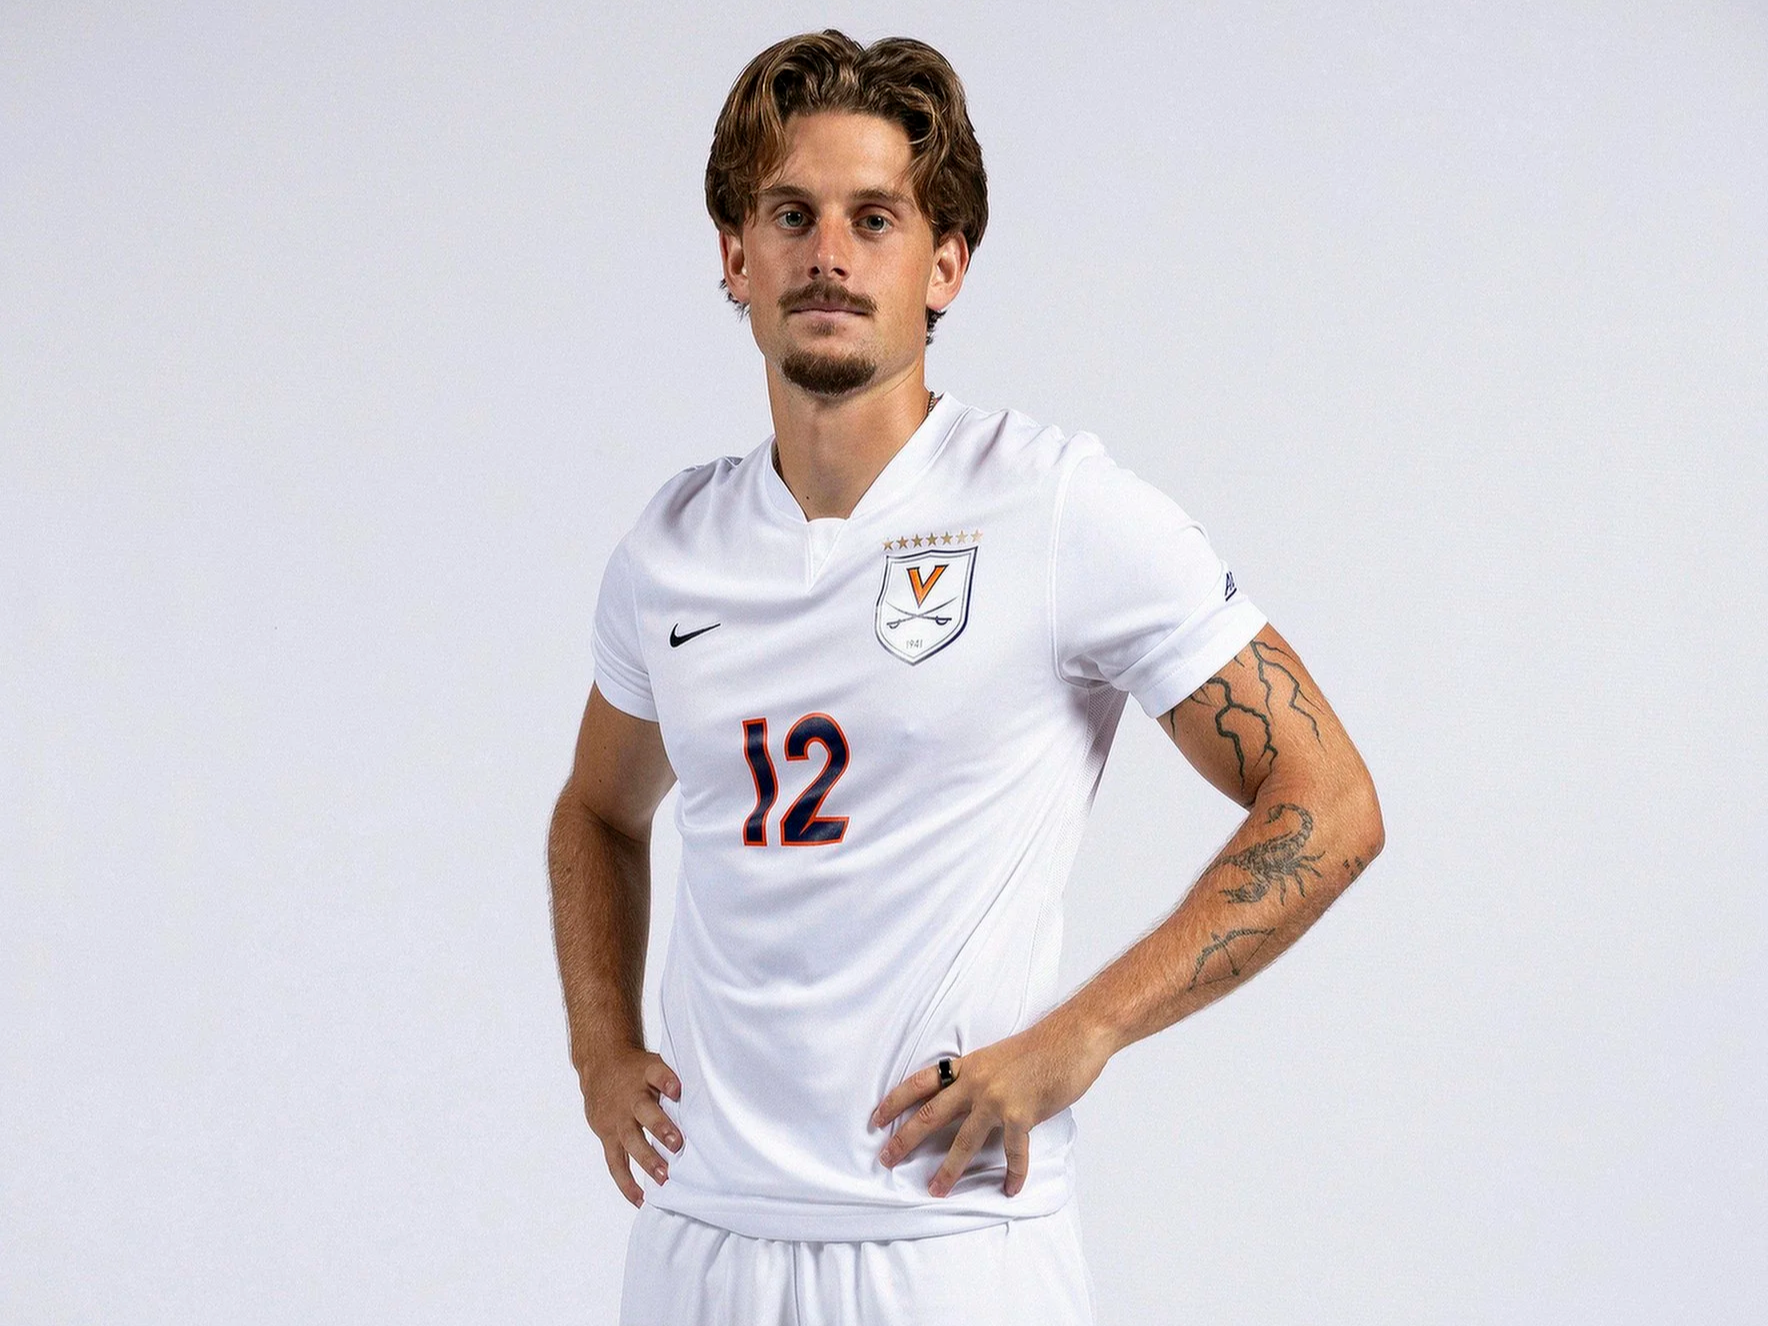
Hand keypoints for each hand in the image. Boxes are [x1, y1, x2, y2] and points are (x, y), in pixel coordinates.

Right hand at [580, 1047, 682, 1207]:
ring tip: (663, 1177)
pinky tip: (641, 1199)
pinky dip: (626, 1183)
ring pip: (630, 1140)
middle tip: (677, 1144)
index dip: (666, 1081)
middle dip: (660, 1128)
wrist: (600, 1065)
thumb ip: (675, 1080)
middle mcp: (630, 1097)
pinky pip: (615, 1162)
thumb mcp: (654, 1064)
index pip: (656, 1074)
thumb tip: (712, 1094)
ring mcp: (617, 1118)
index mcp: (646, 1074)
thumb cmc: (638, 1071)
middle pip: (644, 1111)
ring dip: (647, 1159)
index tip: (677, 1089)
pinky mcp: (606, 1135)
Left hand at [869, 1012, 1112, 1197]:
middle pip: (930, 1114)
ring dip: (948, 1170)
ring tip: (935, 1190)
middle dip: (905, 1139)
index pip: (921, 1083)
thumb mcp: (999, 1056)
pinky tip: (1009, 1189)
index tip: (877, 1118)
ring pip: (962, 1141)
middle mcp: (975, 1082)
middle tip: (886, 1159)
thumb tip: (970, 1100)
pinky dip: (1013, 1174)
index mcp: (968, 1065)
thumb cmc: (1042, 1045)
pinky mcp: (1021, 1114)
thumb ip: (981, 1077)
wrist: (1072, 1037)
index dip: (896, 1101)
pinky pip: (1013, 1153)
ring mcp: (996, 1099)